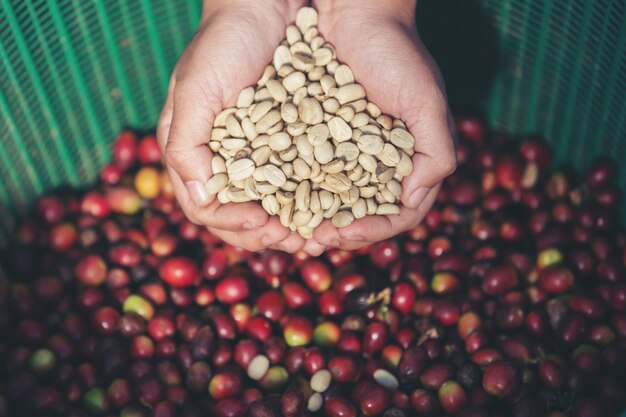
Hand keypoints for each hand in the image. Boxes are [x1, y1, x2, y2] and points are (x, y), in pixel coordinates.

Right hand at [158, 0, 305, 251]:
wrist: (264, 4)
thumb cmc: (224, 43)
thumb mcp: (196, 90)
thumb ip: (186, 146)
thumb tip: (199, 198)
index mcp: (191, 151)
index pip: (205, 207)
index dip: (232, 224)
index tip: (263, 225)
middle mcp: (221, 158)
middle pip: (237, 215)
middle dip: (264, 234)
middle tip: (296, 241)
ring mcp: (255, 152)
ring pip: (268, 205)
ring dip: (289, 225)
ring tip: (315, 235)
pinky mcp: (286, 141)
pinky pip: (294, 180)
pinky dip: (308, 199)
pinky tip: (328, 207)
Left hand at [305, 0, 456, 252]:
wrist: (356, 13)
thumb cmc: (398, 54)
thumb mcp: (426, 101)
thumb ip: (436, 152)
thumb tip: (414, 198)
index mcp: (410, 162)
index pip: (398, 213)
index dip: (374, 230)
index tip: (346, 233)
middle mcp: (378, 163)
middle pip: (361, 213)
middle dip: (338, 232)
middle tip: (310, 240)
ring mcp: (346, 151)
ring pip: (330, 198)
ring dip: (312, 217)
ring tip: (289, 228)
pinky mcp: (316, 136)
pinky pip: (304, 170)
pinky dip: (292, 188)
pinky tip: (273, 197)